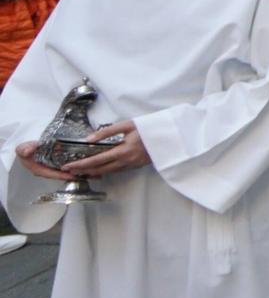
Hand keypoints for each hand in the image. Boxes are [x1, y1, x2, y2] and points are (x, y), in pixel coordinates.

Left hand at [14, 120, 149, 180]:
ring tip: (81, 172)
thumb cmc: (150, 127)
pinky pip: (116, 170)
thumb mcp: (128, 125)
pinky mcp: (136, 166)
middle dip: (83, 171)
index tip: (68, 166)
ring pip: (108, 172)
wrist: (171, 137)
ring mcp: (131, 165)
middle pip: (100, 170)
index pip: (96, 160)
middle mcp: (126, 161)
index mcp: (122, 151)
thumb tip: (88, 139)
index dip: (80, 165)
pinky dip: (105, 171)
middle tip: (69, 171)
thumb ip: (107, 132)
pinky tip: (99, 169)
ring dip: (93, 173)